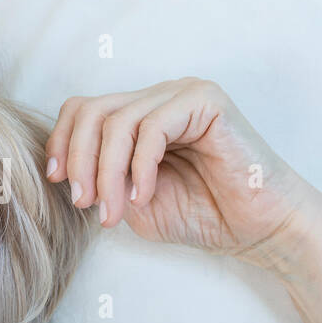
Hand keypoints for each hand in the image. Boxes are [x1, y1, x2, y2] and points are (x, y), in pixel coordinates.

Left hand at [45, 78, 318, 268]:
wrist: (262, 229)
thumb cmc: (204, 215)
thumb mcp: (134, 201)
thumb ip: (102, 180)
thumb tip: (66, 170)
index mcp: (141, 114)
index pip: (84, 110)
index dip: (62, 143)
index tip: (59, 184)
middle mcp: (160, 97)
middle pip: (92, 111)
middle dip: (79, 161)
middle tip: (85, 203)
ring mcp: (183, 93)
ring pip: (118, 122)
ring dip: (107, 172)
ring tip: (114, 211)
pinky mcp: (206, 100)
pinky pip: (152, 128)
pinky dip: (139, 166)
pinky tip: (143, 196)